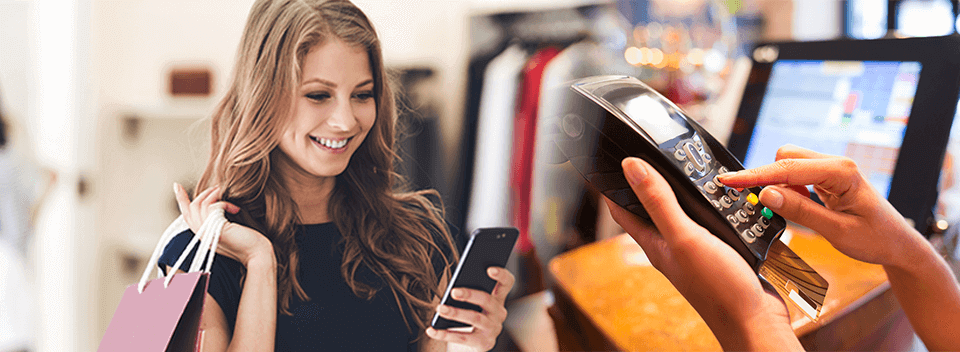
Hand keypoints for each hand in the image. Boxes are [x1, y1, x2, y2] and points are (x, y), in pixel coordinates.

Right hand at [173, 183, 273, 266]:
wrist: (259, 255)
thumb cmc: (250, 243)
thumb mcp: (230, 231)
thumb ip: (218, 222)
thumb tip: (217, 204)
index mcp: (203, 237)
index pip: (186, 216)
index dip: (181, 200)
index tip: (177, 185)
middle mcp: (202, 236)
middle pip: (190, 209)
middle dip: (203, 194)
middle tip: (217, 188)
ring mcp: (208, 234)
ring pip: (199, 206)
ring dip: (213, 195)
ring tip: (225, 193)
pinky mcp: (217, 230)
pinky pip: (212, 208)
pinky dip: (223, 203)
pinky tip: (235, 208)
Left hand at [425, 267, 514, 350]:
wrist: (470, 345)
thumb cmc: (468, 316)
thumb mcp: (471, 303)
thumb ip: (467, 291)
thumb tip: (452, 287)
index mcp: (497, 297)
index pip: (507, 282)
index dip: (501, 275)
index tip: (488, 269)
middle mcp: (499, 312)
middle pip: (487, 299)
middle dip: (470, 294)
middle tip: (453, 291)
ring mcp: (493, 329)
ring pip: (475, 318)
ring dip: (456, 313)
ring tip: (440, 308)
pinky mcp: (484, 343)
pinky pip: (463, 338)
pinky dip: (445, 334)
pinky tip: (431, 330)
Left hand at [607, 157, 799, 350]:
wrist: (756, 320)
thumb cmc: (718, 288)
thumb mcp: (684, 237)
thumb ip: (659, 203)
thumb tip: (631, 168)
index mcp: (655, 243)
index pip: (622, 210)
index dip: (613, 185)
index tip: (610, 161)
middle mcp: (672, 245)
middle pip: (653, 207)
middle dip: (652, 181)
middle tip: (654, 154)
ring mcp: (696, 248)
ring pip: (685, 212)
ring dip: (687, 191)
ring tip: (689, 167)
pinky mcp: (720, 250)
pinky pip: (712, 221)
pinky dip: (715, 204)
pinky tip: (723, 194)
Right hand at [717, 145, 923, 270]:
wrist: (898, 244)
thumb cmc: (876, 238)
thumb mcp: (837, 231)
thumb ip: (800, 211)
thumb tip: (767, 194)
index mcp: (841, 172)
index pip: (787, 168)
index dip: (754, 175)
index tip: (728, 180)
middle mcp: (835, 164)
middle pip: (785, 157)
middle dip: (765, 177)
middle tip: (753, 202)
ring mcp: (831, 169)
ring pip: (788, 164)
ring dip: (777, 184)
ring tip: (783, 211)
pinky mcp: (826, 178)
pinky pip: (796, 175)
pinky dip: (787, 189)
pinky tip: (792, 206)